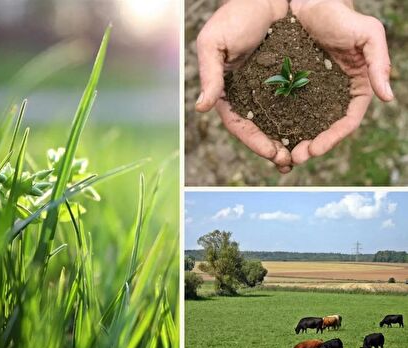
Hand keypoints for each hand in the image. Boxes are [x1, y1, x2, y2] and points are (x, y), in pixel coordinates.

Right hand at [195, 0, 291, 173]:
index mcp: (227, 91)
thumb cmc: (235, 15)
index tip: (272, 153)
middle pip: (258, 130)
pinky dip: (303, 120)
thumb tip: (202, 107)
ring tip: (304, 154)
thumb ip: (209, 74)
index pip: (238, 124)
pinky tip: (314, 130)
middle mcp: (247, 95)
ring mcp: (267, 90)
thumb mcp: (214, 42)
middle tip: (289, 162)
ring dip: (289, 140)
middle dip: (273, 149)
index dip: (254, 141)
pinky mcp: (286, 81)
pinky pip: (295, 104)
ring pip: (278, 122)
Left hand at [290, 0, 393, 163]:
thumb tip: (388, 96)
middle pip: (326, 128)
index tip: (315, 149)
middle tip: (295, 158)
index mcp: (356, 87)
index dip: (333, 138)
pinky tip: (272, 134)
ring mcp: (315, 92)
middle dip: (313, 146)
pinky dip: (283, 125)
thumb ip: (379, 63)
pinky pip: (289, 110)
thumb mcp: (368, 33)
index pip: (348, 121)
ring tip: (282, 154)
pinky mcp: (295, 87)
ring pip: (307, 124)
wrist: (309, 2)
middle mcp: (336, 94)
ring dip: (296, 141)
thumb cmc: (340, 14)